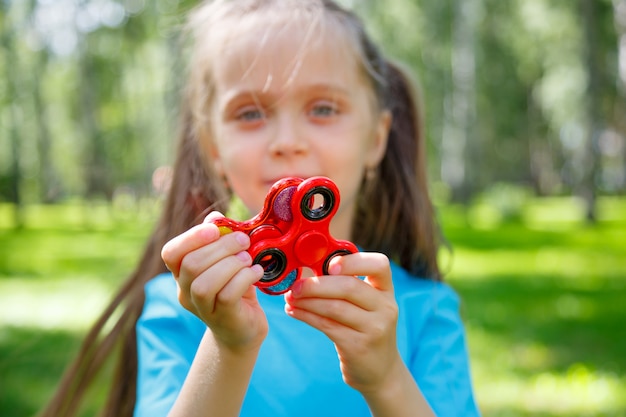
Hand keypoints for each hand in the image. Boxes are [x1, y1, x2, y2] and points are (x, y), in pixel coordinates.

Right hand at [161, 211, 266, 352]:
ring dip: (231, 264)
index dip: (192, 237)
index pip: (171, 253)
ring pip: (204, 283)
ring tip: (248, 259)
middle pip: (191, 265)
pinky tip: (256, 272)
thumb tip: (216, 217)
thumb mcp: (227, 262)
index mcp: (182, 274)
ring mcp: (202, 308)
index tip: (216, 229)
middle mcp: (186, 293)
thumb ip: (219, 240)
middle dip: (221, 247)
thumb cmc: (235, 289)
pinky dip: (244, 279)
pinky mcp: (223, 318)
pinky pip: (227, 296)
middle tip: (244, 241)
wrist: (244, 330)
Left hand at [283, 252, 402, 394]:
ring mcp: (375, 328)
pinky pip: (327, 325)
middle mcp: (385, 307)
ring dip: (307, 301)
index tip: (330, 265)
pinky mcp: (358, 347)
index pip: (379, 264)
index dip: (353, 261)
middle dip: (317, 284)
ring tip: (290, 298)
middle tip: (296, 286)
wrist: (380, 371)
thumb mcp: (367, 305)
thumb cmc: (365, 329)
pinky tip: (293, 311)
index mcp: (386, 290)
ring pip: (334, 307)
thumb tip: (308, 266)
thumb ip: (347, 286)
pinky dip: (306, 316)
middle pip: (349, 287)